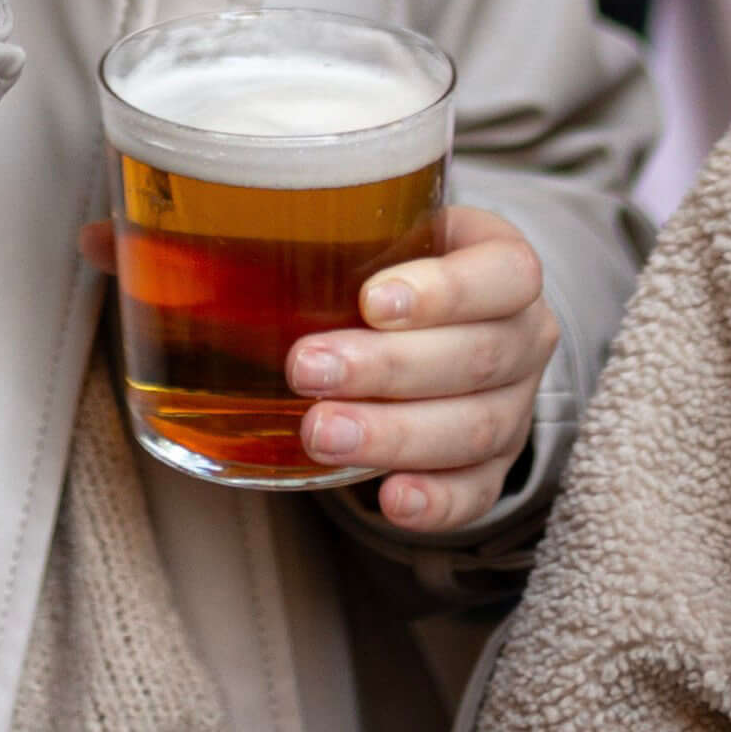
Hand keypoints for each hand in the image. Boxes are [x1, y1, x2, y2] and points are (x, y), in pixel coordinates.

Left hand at [297, 203, 556, 528]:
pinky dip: (437, 501)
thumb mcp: (384, 230)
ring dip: (395, 435)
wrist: (433, 320)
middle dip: (389, 369)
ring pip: (476, 428)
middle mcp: (524, 336)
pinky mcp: (494, 465)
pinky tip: (391, 500)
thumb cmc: (393, 266)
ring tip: (321, 434)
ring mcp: (515, 406)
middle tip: (307, 370)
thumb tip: (206, 253)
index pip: (505, 274)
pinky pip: (478, 491)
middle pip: (478, 357)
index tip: (369, 301)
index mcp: (504, 266)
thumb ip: (333, 234)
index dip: (446, 291)